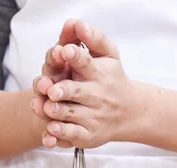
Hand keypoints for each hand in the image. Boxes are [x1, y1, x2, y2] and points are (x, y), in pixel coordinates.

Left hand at [32, 20, 139, 148]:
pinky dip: (60, 135)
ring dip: (57, 112)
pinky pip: (72, 135)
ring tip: (46, 107)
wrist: (130, 112)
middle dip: (64, 90)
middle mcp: (97, 96)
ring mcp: (93, 117)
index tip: (65, 50)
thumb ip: (94, 38)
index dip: (75, 56)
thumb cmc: (112, 78)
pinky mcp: (88, 135)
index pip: (87, 62)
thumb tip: (76, 23)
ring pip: (71, 115)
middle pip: (77, 92)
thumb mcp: (109, 55)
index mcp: (99, 73)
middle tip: (52, 90)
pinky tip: (50, 130)